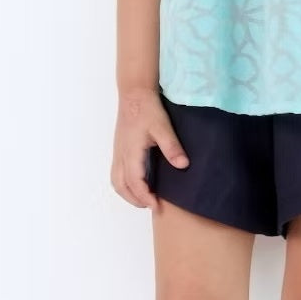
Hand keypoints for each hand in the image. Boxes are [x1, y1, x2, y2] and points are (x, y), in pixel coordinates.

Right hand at [111, 88, 189, 212]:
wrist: (134, 93)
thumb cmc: (148, 108)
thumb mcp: (163, 127)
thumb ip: (172, 147)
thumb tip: (183, 166)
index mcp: (131, 152)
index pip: (135, 182)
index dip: (145, 197)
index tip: (156, 206)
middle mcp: (121, 154)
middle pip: (121, 185)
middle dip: (135, 199)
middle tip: (151, 205)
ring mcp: (118, 151)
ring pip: (116, 180)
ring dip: (128, 193)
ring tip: (143, 198)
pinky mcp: (119, 147)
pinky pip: (117, 172)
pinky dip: (124, 183)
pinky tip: (137, 181)